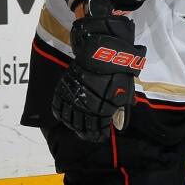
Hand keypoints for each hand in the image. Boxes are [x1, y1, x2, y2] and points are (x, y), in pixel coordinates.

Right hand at [52, 13, 145, 141]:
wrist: (101, 48)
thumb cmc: (117, 68)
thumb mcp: (125, 89)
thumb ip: (120, 107)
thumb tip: (117, 122)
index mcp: (102, 109)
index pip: (98, 130)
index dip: (99, 135)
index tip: (100, 135)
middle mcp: (85, 107)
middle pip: (82, 127)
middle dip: (86, 133)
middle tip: (88, 134)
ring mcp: (73, 98)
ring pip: (68, 119)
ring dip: (73, 125)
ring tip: (77, 127)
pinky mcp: (64, 88)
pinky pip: (58, 106)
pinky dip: (60, 113)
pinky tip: (64, 115)